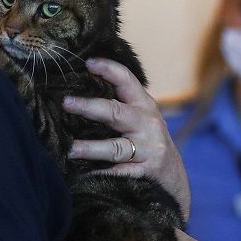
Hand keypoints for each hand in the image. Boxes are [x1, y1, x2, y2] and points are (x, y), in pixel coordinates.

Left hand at [61, 57, 191, 218]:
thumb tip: (79, 87)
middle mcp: (147, 123)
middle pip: (116, 112)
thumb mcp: (141, 117)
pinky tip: (84, 174)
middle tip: (66, 103)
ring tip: (71, 149)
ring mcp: (148, 149)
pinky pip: (121, 173)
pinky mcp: (146, 172)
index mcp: (144, 104)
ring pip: (116, 147)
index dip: (109, 69)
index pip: (127, 80)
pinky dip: (103, 174)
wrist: (174, 177)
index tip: (88, 63)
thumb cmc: (148, 140)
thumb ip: (120, 103)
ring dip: (92, 148)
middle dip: (90, 107)